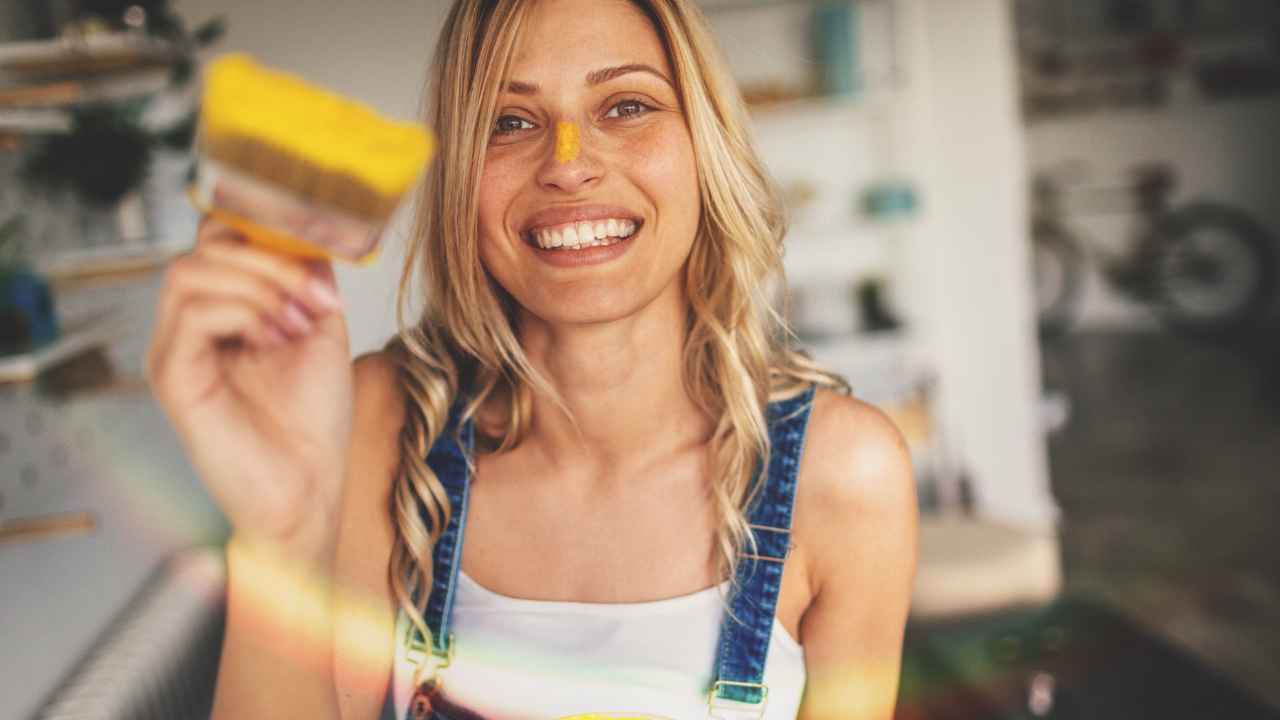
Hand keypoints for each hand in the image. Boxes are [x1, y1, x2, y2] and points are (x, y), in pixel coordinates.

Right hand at [146, 217, 354, 560]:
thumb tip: (304, 234)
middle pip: (202, 249)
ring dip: (258, 286)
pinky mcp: (173, 378)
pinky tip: (275, 340)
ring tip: (297, 324)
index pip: (217, 242)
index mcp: (223, 313)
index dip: (263, 235)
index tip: (315, 262)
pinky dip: (242, 312)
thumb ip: (309, 280)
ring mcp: (175, 351)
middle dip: (268, 260)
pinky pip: (192, 314)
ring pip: (190, 272)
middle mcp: (190, 328)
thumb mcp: (323, 331)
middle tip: (313, 299)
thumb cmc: (313, 423)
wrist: (309, 489)